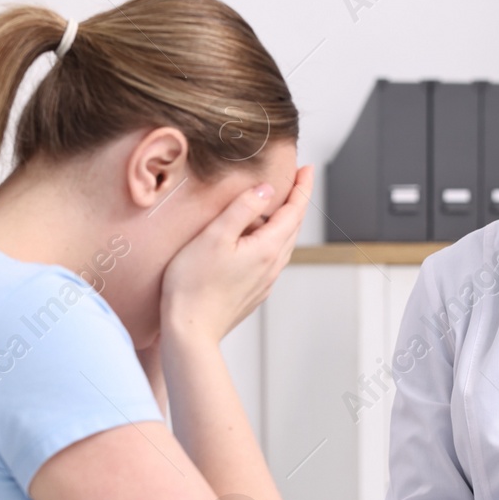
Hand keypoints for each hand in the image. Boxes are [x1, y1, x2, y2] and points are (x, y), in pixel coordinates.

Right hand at [159, 165, 312, 348]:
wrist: (191, 330)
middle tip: (296, 181)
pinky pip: (271, 258)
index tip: (307, 169)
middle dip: (297, 201)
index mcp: (267, 248)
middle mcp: (272, 266)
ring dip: (285, 221)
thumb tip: (266, 190)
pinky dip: (272, 240)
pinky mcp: (254, 291)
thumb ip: (242, 209)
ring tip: (276, 205)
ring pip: (283, 244)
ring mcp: (265, 281)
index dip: (303, 188)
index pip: (294, 211)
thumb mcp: (215, 236)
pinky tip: (256, 238)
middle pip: (293, 227)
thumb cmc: (193, 284)